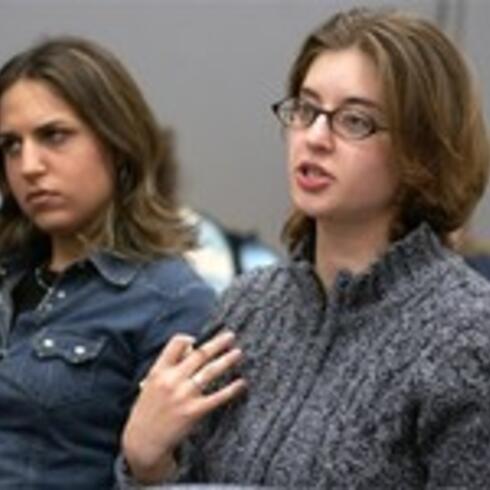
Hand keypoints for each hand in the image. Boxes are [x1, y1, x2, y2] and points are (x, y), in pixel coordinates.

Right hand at [122, 330, 246, 483]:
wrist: (143, 441)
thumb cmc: (148, 409)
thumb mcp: (151, 383)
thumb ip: (169, 365)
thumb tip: (192, 348)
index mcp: (159, 371)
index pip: (175, 344)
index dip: (188, 339)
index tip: (199, 339)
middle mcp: (172, 380)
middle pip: (199, 355)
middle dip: (217, 344)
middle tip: (231, 336)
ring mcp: (184, 395)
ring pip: (210, 372)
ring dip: (226, 360)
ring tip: (238, 353)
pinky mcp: (194, 411)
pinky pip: (217, 397)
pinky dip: (232, 389)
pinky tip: (241, 383)